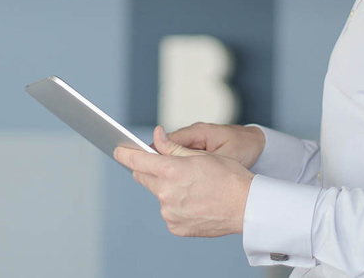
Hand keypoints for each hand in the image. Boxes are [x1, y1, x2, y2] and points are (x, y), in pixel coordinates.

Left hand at [114, 126, 254, 236]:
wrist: (246, 206)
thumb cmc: (228, 176)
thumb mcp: (201, 155)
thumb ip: (172, 147)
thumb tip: (155, 136)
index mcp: (171, 170)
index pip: (138, 160)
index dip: (125, 154)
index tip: (118, 150)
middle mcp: (166, 193)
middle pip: (145, 177)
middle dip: (151, 169)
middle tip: (168, 165)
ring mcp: (169, 212)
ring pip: (159, 194)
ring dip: (167, 188)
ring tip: (193, 186)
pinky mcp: (175, 226)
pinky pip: (169, 210)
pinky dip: (177, 204)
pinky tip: (195, 201)